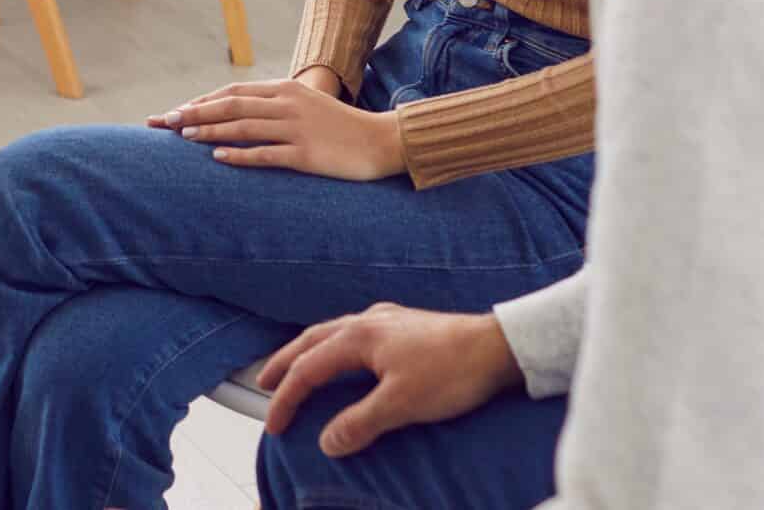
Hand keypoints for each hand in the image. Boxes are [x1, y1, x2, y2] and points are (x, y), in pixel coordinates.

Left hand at [147, 78, 406, 181]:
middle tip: (166, 121)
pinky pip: (267, 153)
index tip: (176, 111)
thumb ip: (273, 103)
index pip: (232, 92)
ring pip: (243, 126)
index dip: (201, 101)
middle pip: (230, 106)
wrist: (381, 141)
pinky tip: (218, 158)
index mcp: (284, 89)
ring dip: (210, 131)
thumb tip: (236, 110)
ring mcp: (297, 128)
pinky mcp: (307, 153)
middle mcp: (287, 104)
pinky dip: (240, 155)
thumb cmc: (338, 126)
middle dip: (195, 112)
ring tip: (184, 136)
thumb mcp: (304, 103)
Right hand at [257, 304, 522, 457]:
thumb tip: (327, 442)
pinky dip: (338, 346)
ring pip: (334, 332)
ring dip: (309, 351)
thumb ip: (360, 422)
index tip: (274, 424)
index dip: (287, 398)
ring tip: (298, 367)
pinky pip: (357, 333)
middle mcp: (367, 322)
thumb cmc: (452, 372)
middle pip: (312, 340)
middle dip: (285, 362)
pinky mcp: (406, 325)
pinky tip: (350, 354)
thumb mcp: (402, 404)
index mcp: (359, 336)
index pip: (308, 369)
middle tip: (264, 382)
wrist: (499, 347)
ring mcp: (388, 321)